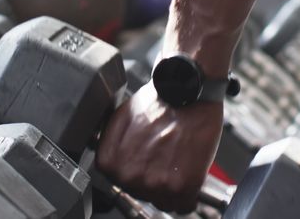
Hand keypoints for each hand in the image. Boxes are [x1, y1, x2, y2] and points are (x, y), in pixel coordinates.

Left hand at [97, 82, 223, 212]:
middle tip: (165, 158)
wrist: (187, 92)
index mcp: (110, 163)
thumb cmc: (159, 102)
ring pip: (163, 202)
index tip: (146, 164)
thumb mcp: (119, 120)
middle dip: (154, 180)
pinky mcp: (181, 187)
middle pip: (141, 194)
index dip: (136, 172)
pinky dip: (188, 195)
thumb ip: (111, 146)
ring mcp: (155, 184)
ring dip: (171, 189)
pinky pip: (183, 206)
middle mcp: (129, 177)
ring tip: (177, 162)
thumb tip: (110, 163)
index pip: (120, 184)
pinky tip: (188, 174)